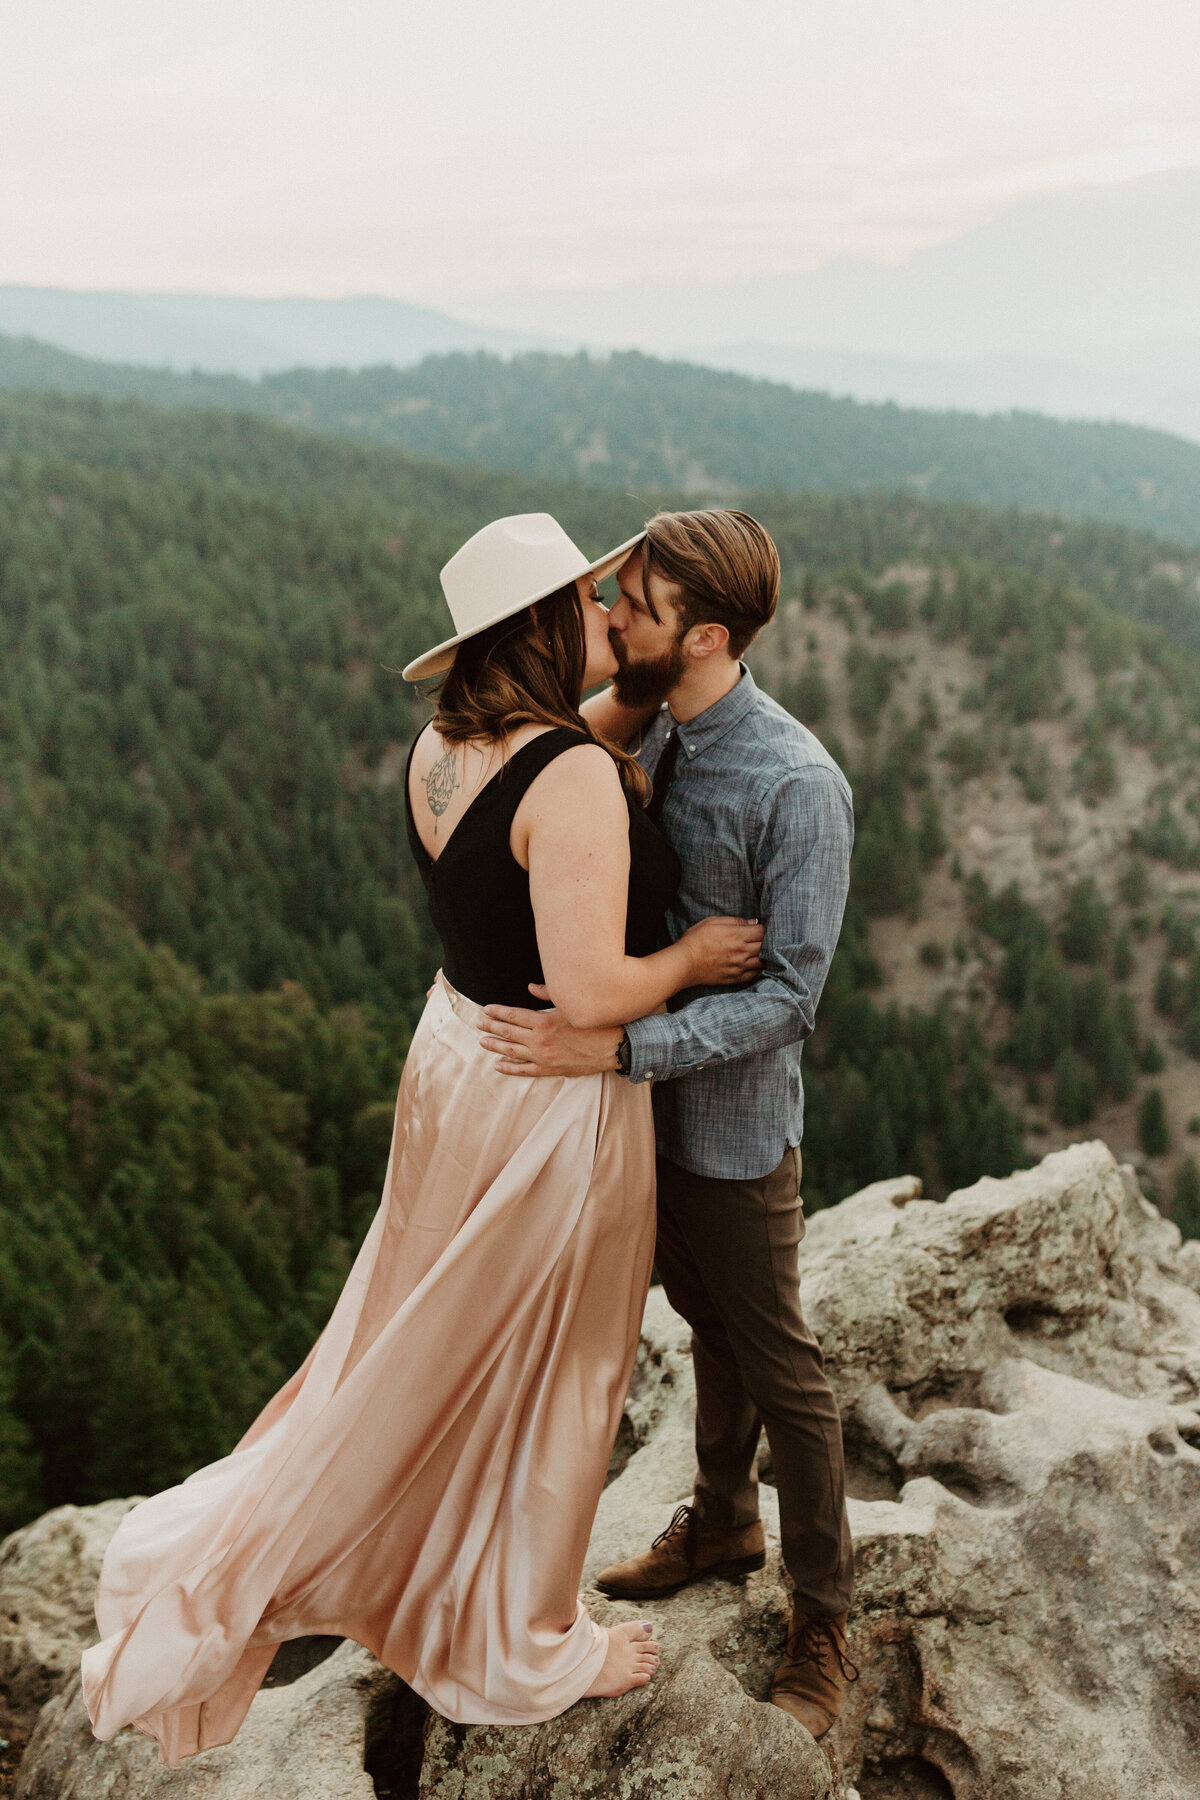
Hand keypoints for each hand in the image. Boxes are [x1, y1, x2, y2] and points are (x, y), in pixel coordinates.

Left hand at [478, 989, 623, 1076]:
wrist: (612, 1047)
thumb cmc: (594, 1023)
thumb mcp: (571, 1005)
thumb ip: (548, 994)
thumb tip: (530, 986)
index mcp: (544, 1021)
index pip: (513, 1015)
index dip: (497, 1012)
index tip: (485, 1009)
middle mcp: (539, 1040)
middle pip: (508, 1032)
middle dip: (491, 1027)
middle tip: (478, 1023)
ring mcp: (542, 1056)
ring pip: (511, 1051)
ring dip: (495, 1046)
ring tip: (482, 1041)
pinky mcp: (549, 1069)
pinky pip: (524, 1070)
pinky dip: (509, 1068)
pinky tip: (498, 1065)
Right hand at [677, 916, 763, 986]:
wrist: (684, 963)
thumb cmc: (695, 940)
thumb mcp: (712, 921)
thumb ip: (735, 921)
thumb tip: (752, 922)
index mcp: (737, 936)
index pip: (761, 931)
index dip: (761, 928)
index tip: (756, 928)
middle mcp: (741, 952)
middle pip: (764, 946)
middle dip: (764, 941)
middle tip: (758, 939)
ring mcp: (739, 967)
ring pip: (762, 961)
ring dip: (763, 955)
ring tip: (758, 951)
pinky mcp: (735, 978)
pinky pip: (754, 975)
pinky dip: (757, 969)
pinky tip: (754, 964)